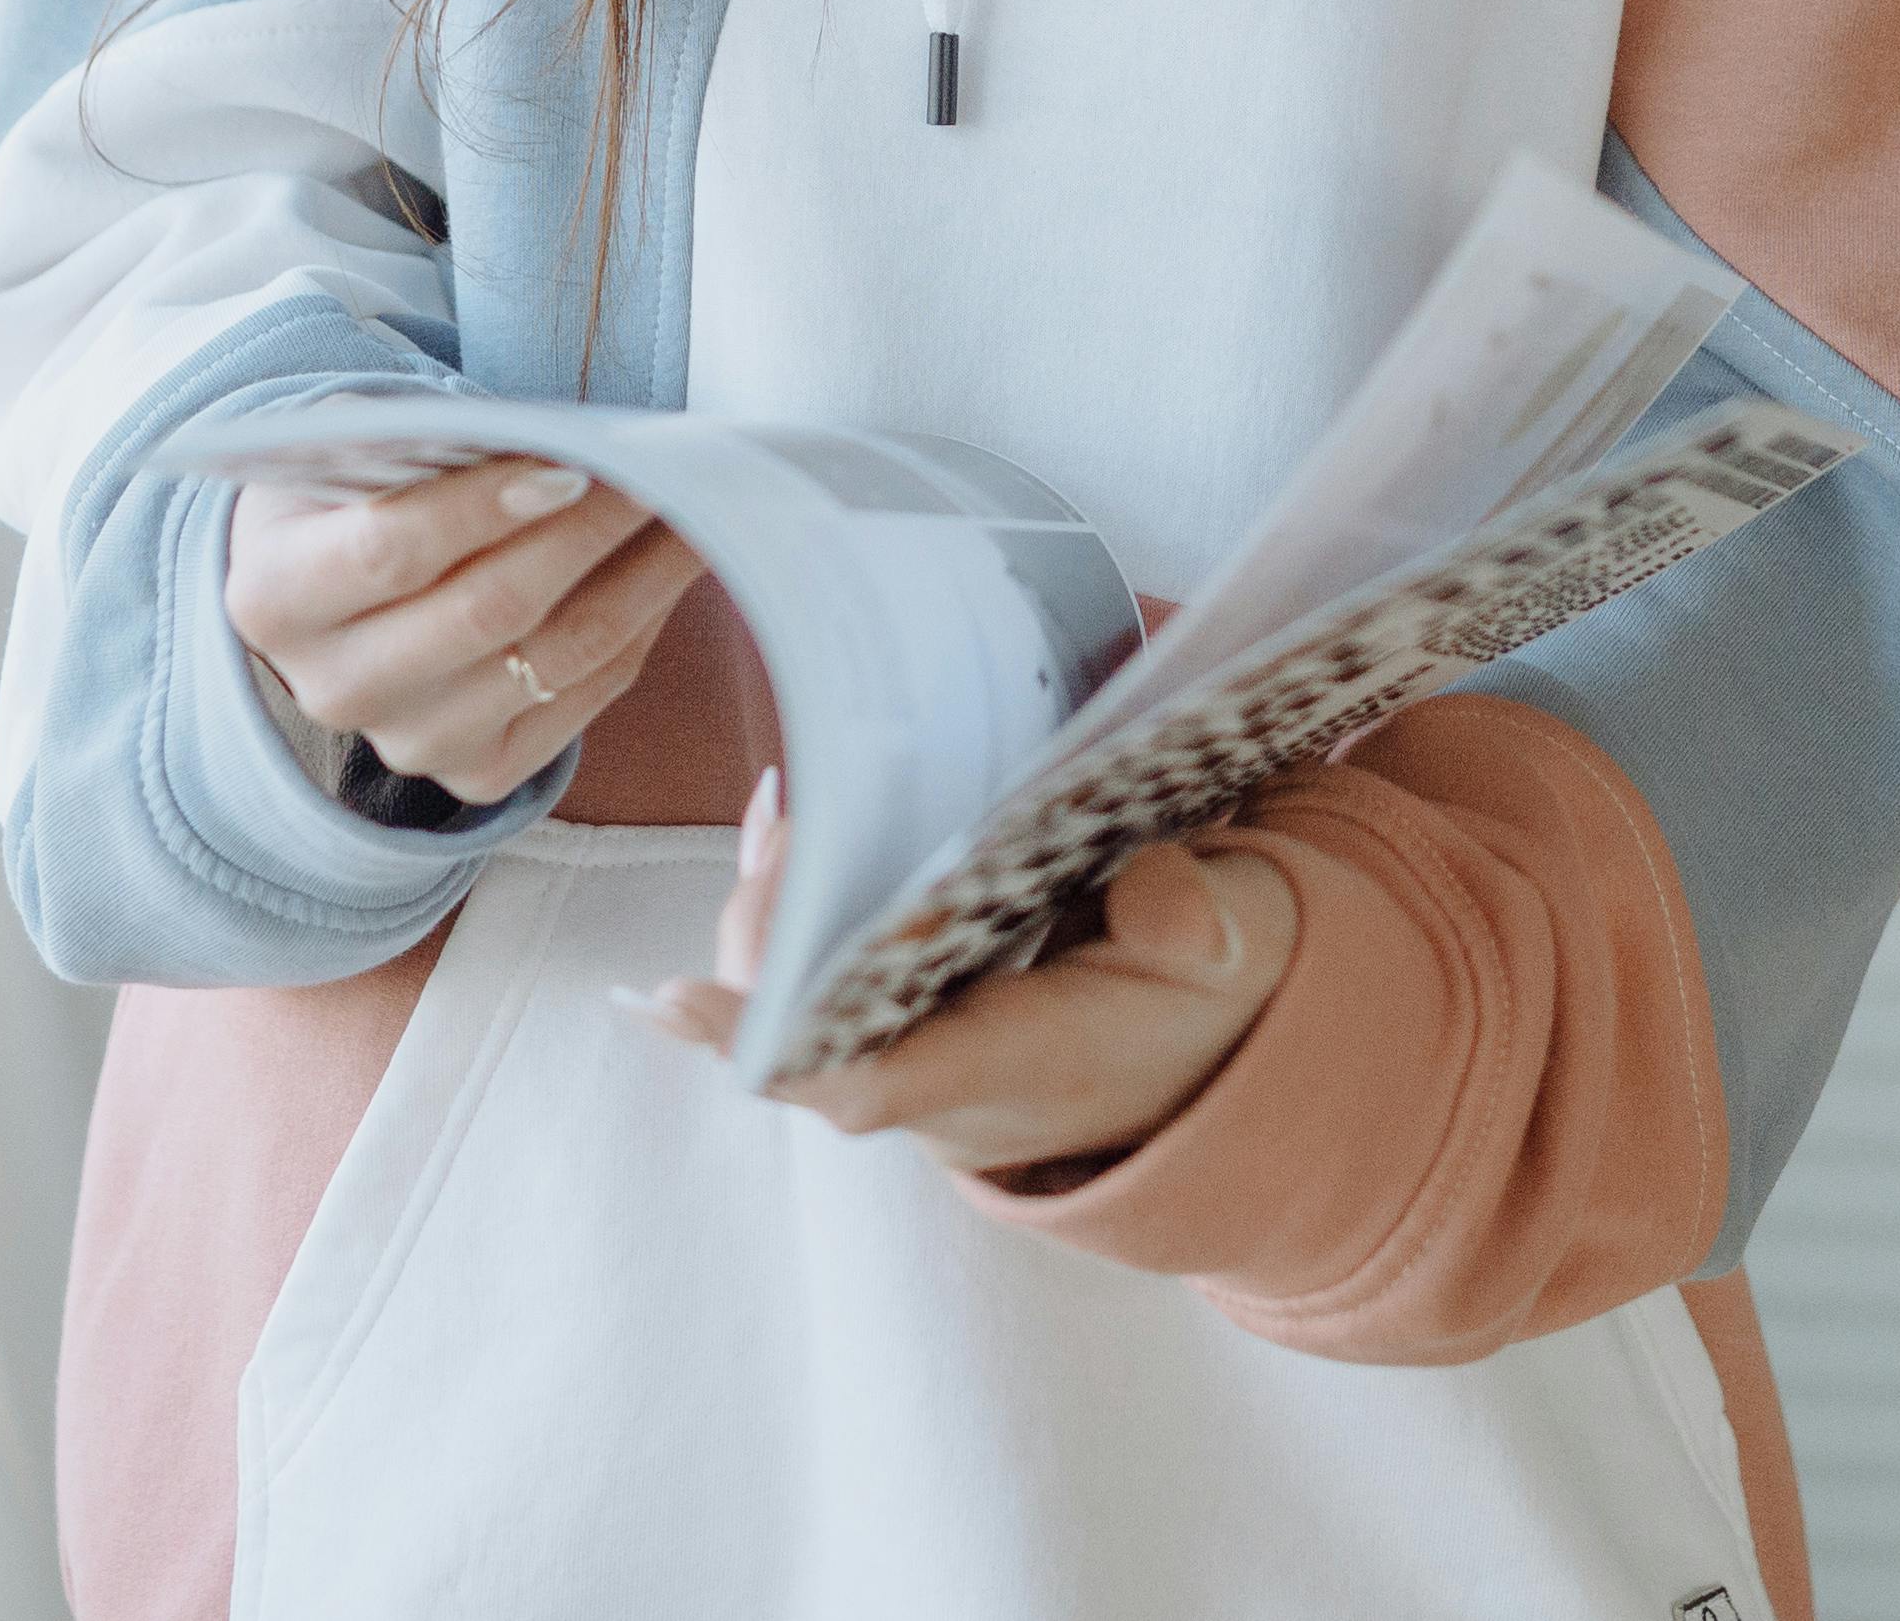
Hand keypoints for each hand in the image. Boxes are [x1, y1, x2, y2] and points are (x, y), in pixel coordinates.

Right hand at [224, 462, 700, 801]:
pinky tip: (670, 565)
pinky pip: (584, 695)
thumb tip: (559, 444)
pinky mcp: (476, 773)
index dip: (487, 505)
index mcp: (275, 596)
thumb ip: (429, 446)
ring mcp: (407, 742)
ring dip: (642, 576)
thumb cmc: (353, 495)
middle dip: (590, 532)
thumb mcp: (355, 451)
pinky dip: (641, 624)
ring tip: (695, 506)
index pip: (391, 548)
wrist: (335, 592)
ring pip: (554, 657)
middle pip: (488, 610)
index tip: (573, 462)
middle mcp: (333, 686)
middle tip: (663, 468)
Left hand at [630, 770, 1299, 1177]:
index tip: (668, 995)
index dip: (766, 1040)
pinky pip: (806, 989)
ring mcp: (910, 1065)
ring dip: (769, 908)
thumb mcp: (1231, 953)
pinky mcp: (903, 1032)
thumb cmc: (1209, 997)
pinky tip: (784, 826)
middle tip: (788, 815)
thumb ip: (1198, 925)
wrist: (1216, 1065)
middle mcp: (936, 1090)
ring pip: (789, 1005)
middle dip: (765, 922)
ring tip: (785, 808)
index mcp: (1011, 1075)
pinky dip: (784, 909)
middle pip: (797, 1032)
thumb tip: (1161, 899)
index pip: (863, 1082)